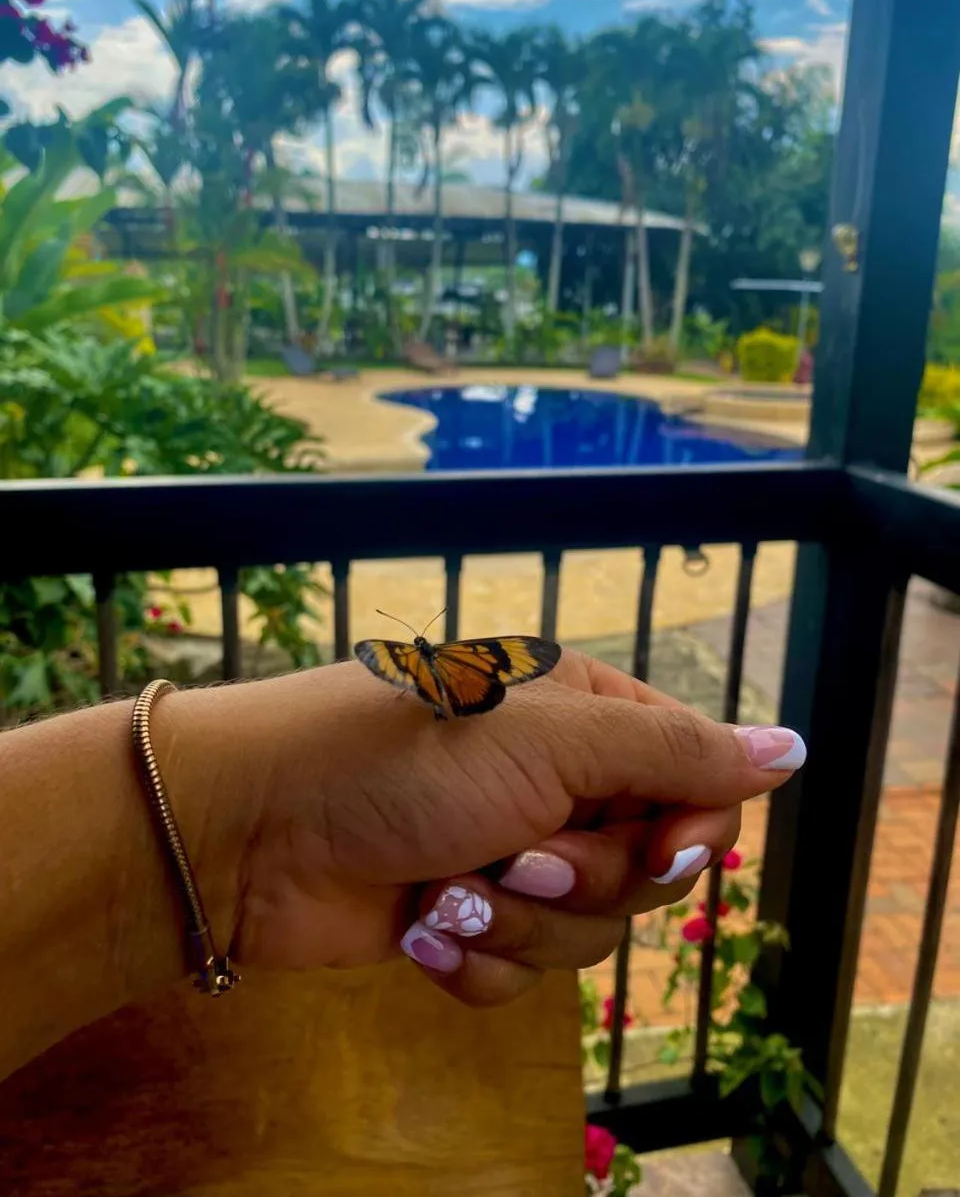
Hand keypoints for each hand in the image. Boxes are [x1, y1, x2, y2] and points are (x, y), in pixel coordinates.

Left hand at [171, 652, 803, 1007]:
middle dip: (582, 880)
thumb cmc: (398, 759)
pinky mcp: (467, 921)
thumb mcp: (548, 740)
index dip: (692, 831)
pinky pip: (520, 976)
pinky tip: (421, 928)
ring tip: (449, 887)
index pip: (698, 783)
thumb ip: (676, 753)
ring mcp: (512, 856)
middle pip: (647, 872)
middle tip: (515, 849)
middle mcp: (558, 784)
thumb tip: (795, 749)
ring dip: (518, 922)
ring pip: (587, 933)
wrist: (253, 829)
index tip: (663, 851)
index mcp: (586, 718)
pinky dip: (473, 958)